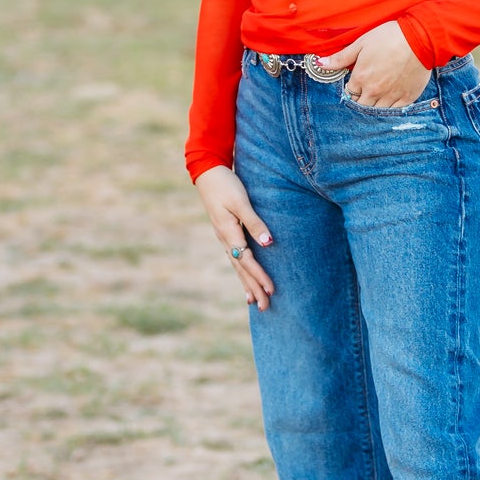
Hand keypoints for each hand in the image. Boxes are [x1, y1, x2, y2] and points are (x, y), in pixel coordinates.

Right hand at [194, 165, 274, 309]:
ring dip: (246, 284)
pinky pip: (234, 258)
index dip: (260, 276)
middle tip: (265, 308)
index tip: (272, 291)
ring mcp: (223, 237)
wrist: (207, 172)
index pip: (247, 261)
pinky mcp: (225, 233)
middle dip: (253, 288)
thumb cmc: (226, 184)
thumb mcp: (241, 201)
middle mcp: (225, 239)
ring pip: (237, 266)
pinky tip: (244, 279)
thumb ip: (255, 222)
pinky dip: (241, 272)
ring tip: (254, 302)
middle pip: (241, 269)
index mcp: (229, 233)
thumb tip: (268, 243)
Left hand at [319, 21, 429, 107]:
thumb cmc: (389, 37)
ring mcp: (391, 96)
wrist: (419, 38)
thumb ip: (341, 57)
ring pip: (377, 111)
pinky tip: (391, 100)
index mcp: (361, 78)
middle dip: (361, 101)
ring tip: (378, 96)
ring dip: (375, 106)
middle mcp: (374, 91)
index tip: (356, 84)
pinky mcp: (407, 97)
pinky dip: (391, 108)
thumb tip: (320, 64)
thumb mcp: (361, 43)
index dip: (352, 89)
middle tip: (366, 92)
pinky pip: (395, 111)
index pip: (349, 93)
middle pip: (361, 106)